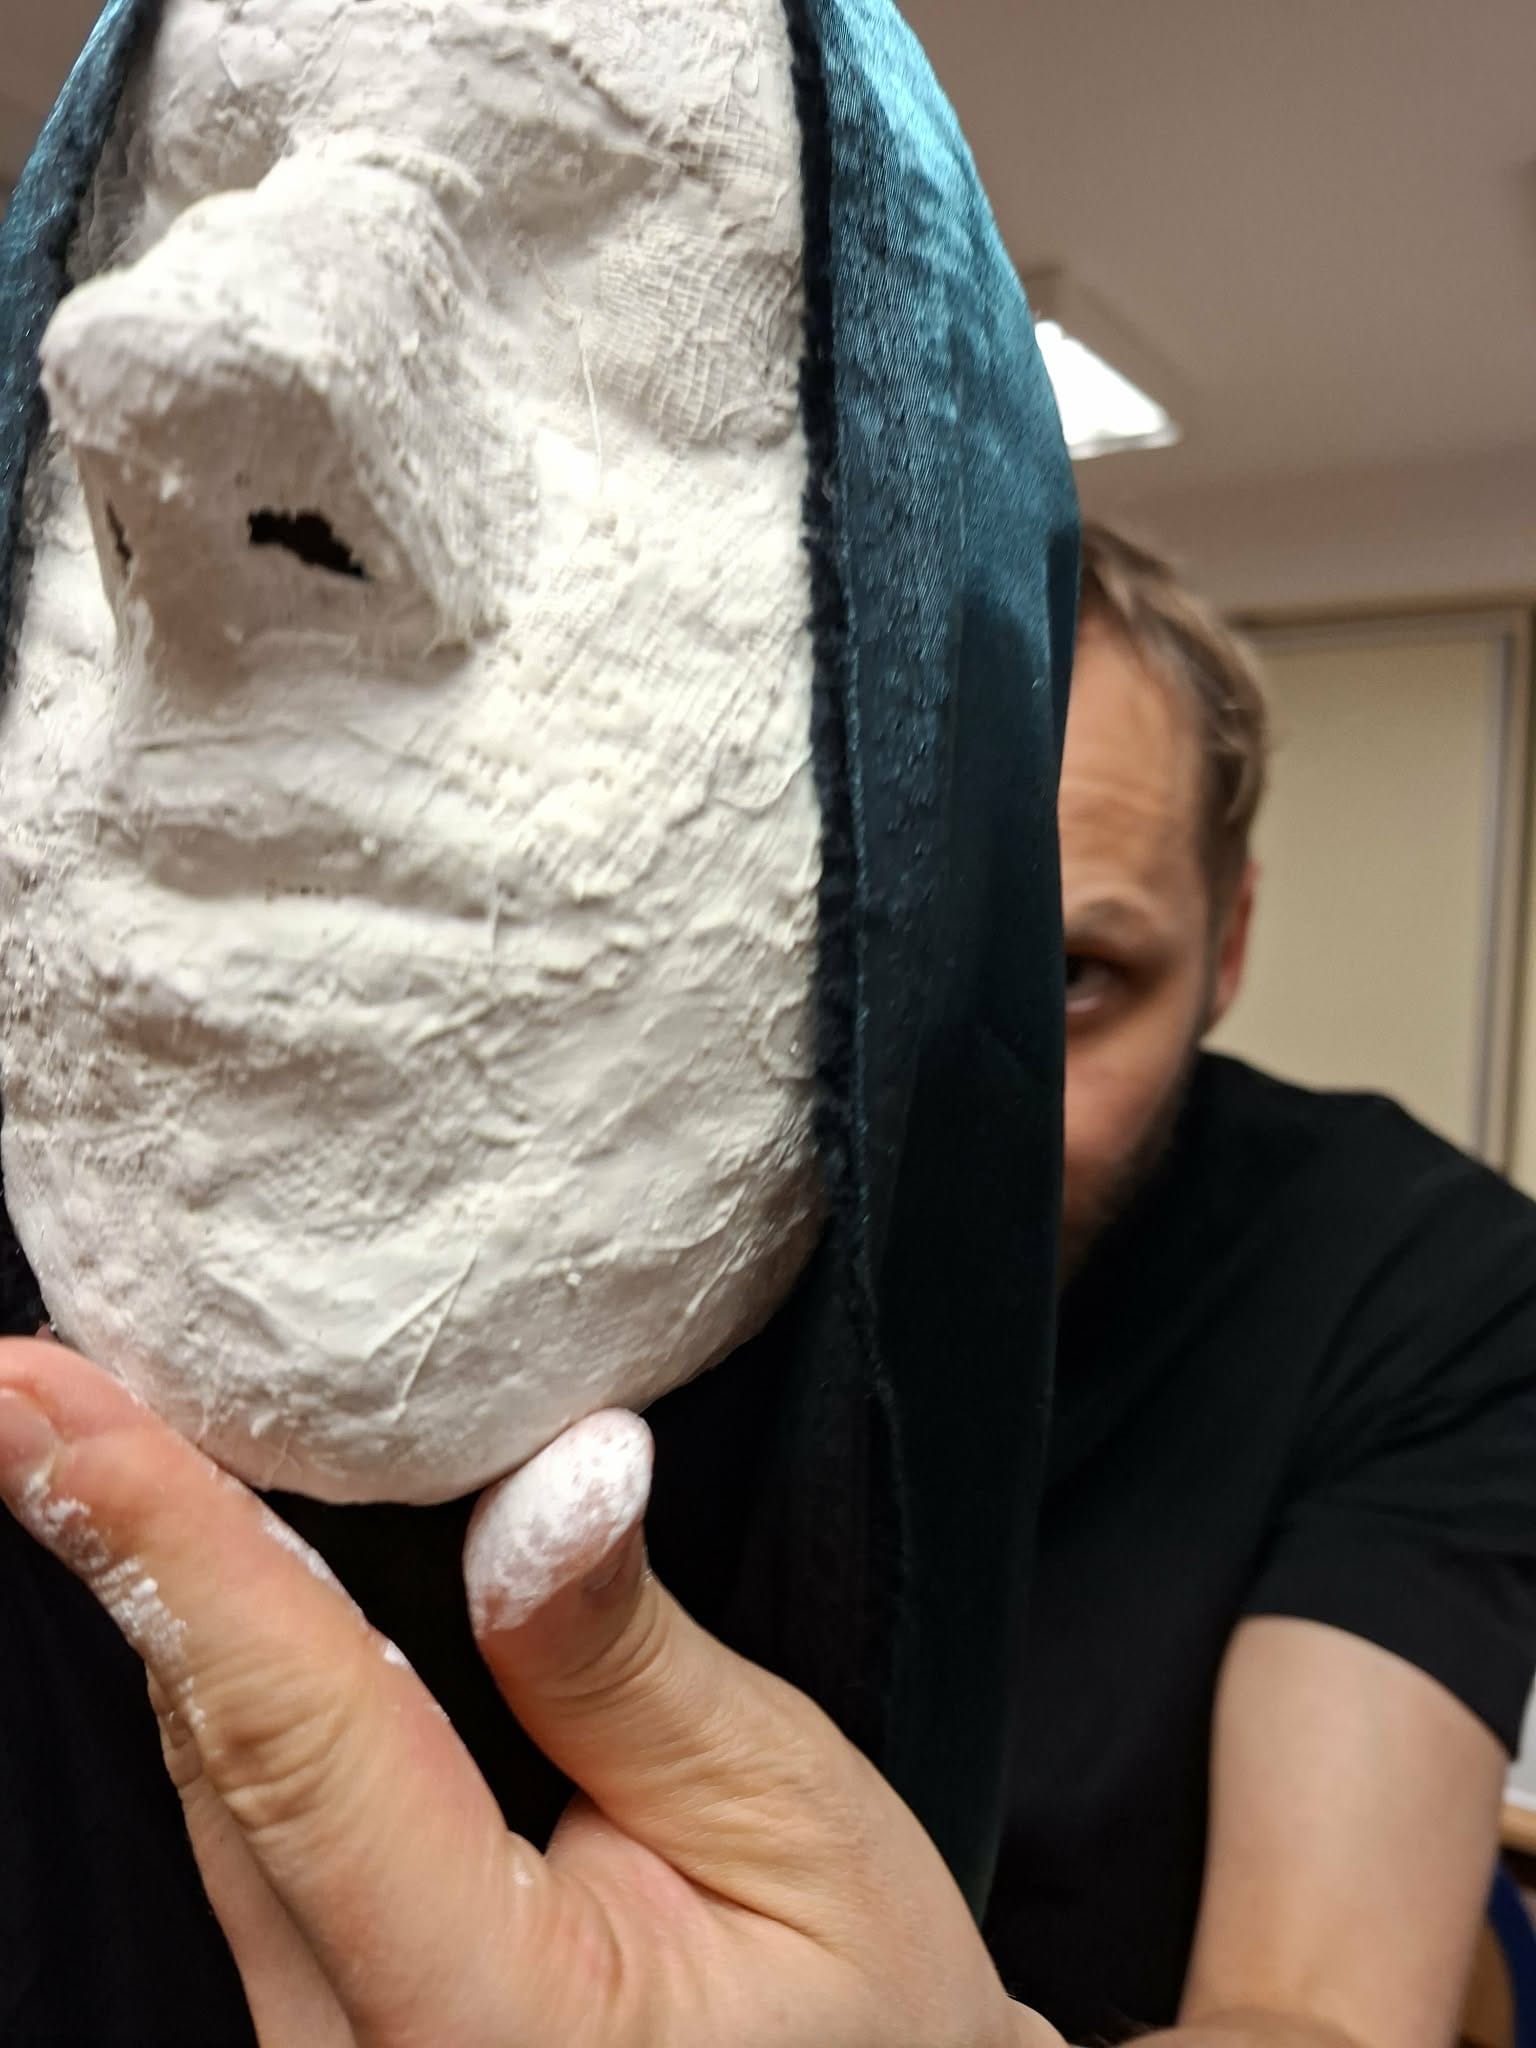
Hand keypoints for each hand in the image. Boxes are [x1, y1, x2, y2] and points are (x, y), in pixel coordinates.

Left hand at [0, 1338, 1053, 2047]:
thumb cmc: (865, 2011)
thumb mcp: (784, 1815)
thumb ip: (630, 1664)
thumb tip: (548, 1476)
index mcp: (483, 2021)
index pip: (294, 1741)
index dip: (167, 1550)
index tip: (42, 1401)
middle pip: (217, 1750)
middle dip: (131, 1542)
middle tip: (51, 1363)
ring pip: (213, 1779)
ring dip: (170, 1597)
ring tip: (107, 1424)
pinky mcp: (327, 2020)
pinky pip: (250, 1815)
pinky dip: (234, 1674)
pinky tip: (227, 1565)